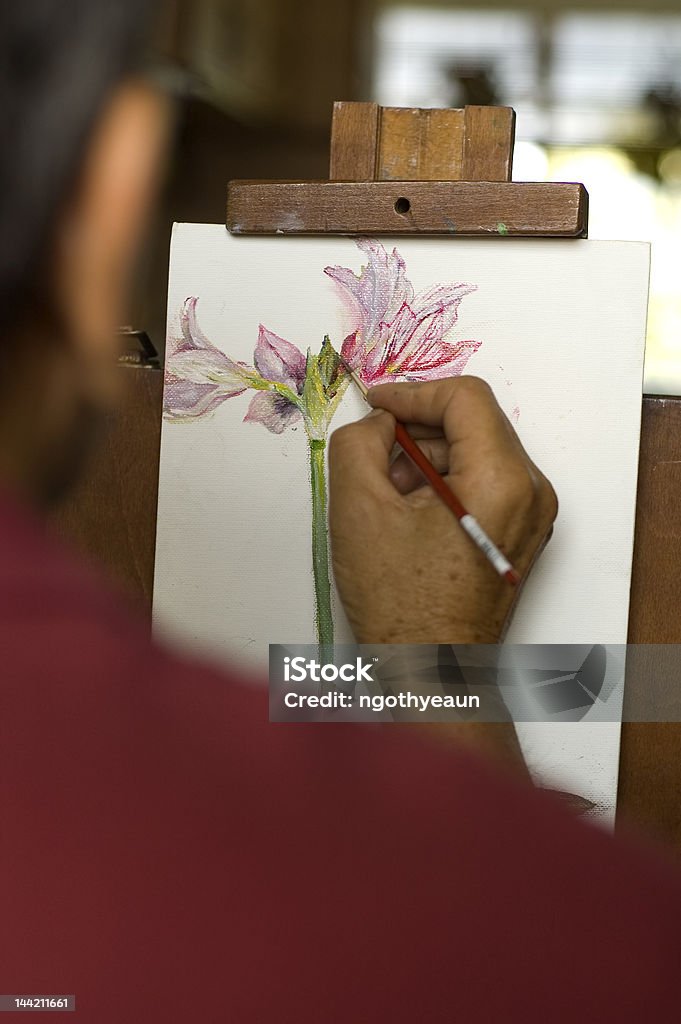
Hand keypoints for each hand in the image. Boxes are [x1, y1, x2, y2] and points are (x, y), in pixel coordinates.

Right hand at [328, 376, 556, 644]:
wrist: (434, 671)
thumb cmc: (401, 604)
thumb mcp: (359, 509)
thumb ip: (359, 443)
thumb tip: (379, 425)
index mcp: (503, 480)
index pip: (465, 398)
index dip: (413, 393)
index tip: (376, 407)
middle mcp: (532, 492)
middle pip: (473, 423)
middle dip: (418, 431)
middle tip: (374, 459)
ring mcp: (532, 515)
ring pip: (476, 451)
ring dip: (427, 458)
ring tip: (387, 496)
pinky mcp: (520, 533)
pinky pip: (483, 483)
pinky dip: (443, 483)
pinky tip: (408, 513)